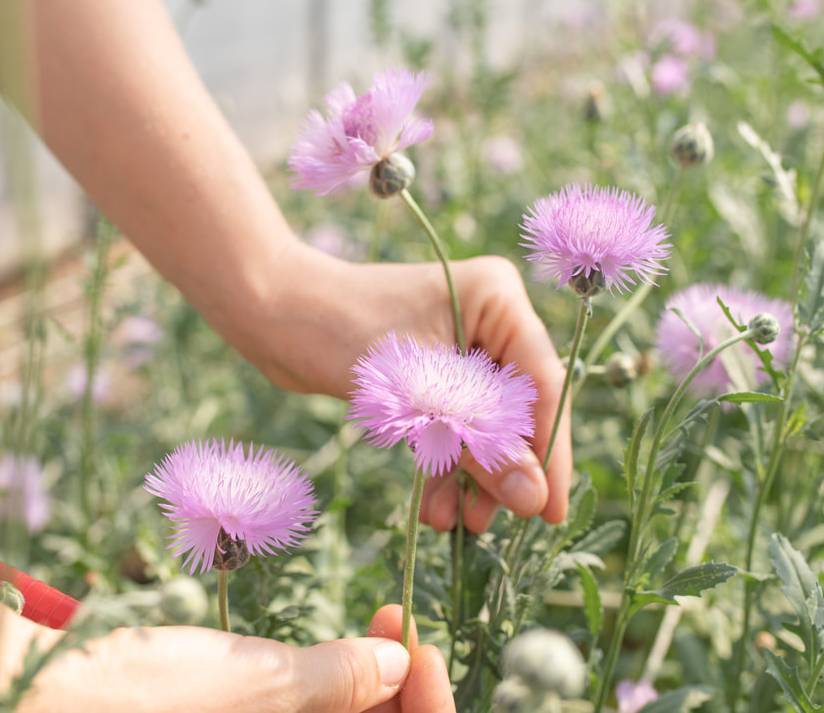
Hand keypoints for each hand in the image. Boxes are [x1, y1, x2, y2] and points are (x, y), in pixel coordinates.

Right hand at [23, 606, 452, 712]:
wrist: (10, 700)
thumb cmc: (123, 701)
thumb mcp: (243, 684)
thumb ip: (332, 680)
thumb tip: (396, 663)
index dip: (425, 712)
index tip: (418, 650)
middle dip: (395, 696)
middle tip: (395, 626)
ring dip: (361, 692)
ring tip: (371, 628)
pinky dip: (318, 697)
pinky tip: (321, 657)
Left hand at [232, 240, 570, 532]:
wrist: (271, 316)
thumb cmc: (342, 332)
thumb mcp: (418, 394)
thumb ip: (479, 445)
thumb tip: (534, 499)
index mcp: (498, 299)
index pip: (543, 384)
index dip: (549, 453)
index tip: (552, 512)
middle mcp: (489, 318)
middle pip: (518, 409)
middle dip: (504, 470)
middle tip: (495, 523)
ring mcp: (461, 345)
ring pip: (485, 425)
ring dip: (473, 476)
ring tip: (456, 523)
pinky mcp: (432, 372)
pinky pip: (454, 426)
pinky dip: (446, 464)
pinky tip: (434, 507)